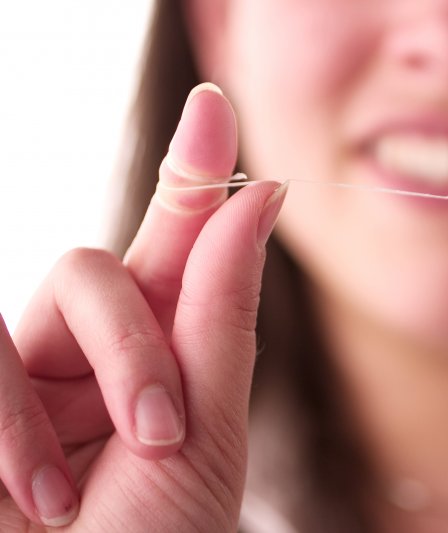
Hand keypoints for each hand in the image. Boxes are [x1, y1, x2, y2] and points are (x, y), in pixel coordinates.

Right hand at [0, 84, 284, 530]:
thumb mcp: (208, 428)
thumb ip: (222, 312)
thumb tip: (261, 194)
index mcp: (165, 348)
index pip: (178, 240)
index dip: (190, 170)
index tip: (212, 107)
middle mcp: (90, 348)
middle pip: (109, 265)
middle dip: (142, 343)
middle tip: (165, 432)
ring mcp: (25, 371)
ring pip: (57, 288)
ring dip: (101, 380)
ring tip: (98, 481)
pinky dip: (12, 423)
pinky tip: (37, 494)